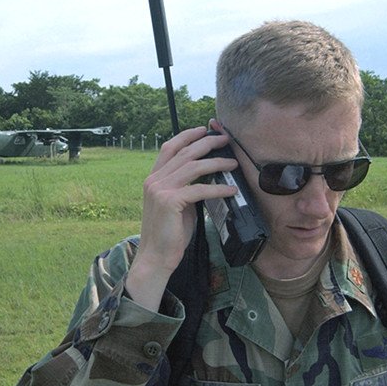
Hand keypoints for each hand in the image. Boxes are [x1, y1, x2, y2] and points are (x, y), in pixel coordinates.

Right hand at [126, 126, 238, 310]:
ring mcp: (160, 190)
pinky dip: (218, 187)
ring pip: (193, 166)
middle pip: (184, 152)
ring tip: (233, 162)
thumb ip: (185, 187)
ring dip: (217, 162)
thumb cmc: (169, 233)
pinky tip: (231, 189)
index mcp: (153, 178)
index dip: (187, 136)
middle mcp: (154, 180)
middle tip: (226, 140)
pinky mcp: (170, 202)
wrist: (155, 256)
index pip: (169, 147)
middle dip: (207, 143)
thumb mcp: (175, 204)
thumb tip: (207, 176)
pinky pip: (199, 189)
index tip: (203, 129)